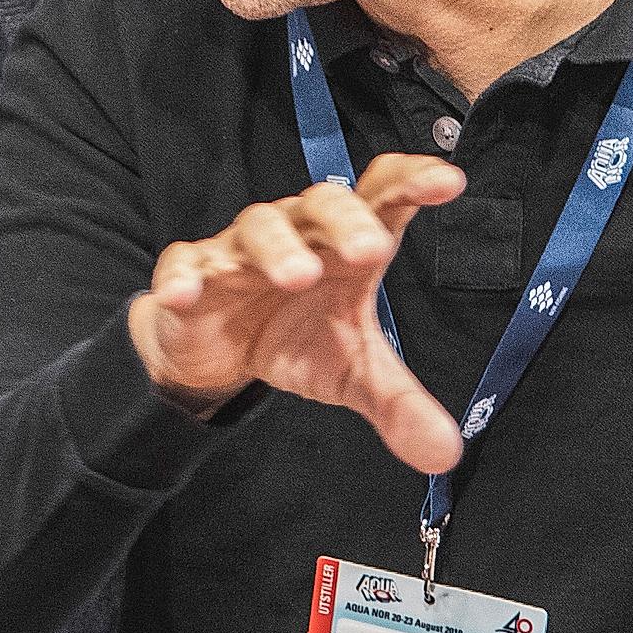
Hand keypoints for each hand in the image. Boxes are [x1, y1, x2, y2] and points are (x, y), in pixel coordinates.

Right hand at [127, 154, 467, 473]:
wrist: (217, 350)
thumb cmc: (296, 337)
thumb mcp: (352, 373)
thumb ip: (399, 403)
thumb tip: (445, 451)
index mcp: (346, 244)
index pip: (383, 196)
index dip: (413, 181)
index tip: (448, 183)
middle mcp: (298, 233)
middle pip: (323, 203)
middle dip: (346, 221)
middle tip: (370, 251)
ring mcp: (242, 249)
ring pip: (259, 227)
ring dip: (277, 247)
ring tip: (296, 275)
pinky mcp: (192, 271)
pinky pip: (185, 262)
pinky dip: (184, 275)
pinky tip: (187, 292)